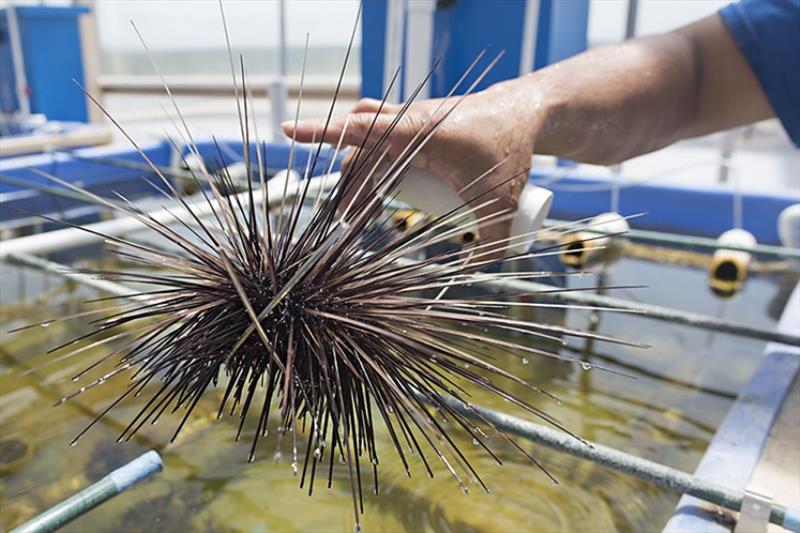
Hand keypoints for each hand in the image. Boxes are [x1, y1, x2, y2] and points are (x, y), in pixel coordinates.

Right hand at [282, 84, 542, 255]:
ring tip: (362, 214)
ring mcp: (409, 118)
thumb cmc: (512, 152)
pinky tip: (373, 185)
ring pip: (366, 143)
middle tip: (352, 223)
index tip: (289, 130)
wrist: (525, 111)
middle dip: (350, 188)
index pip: (361, 129)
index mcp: (421, 133)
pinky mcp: (415, 122)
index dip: (322, 131)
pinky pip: (379, 137)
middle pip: (360, 151)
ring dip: (359, 176)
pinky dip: (370, 160)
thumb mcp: (502, 205)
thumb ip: (491, 247)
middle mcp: (409, 120)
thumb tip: (466, 274)